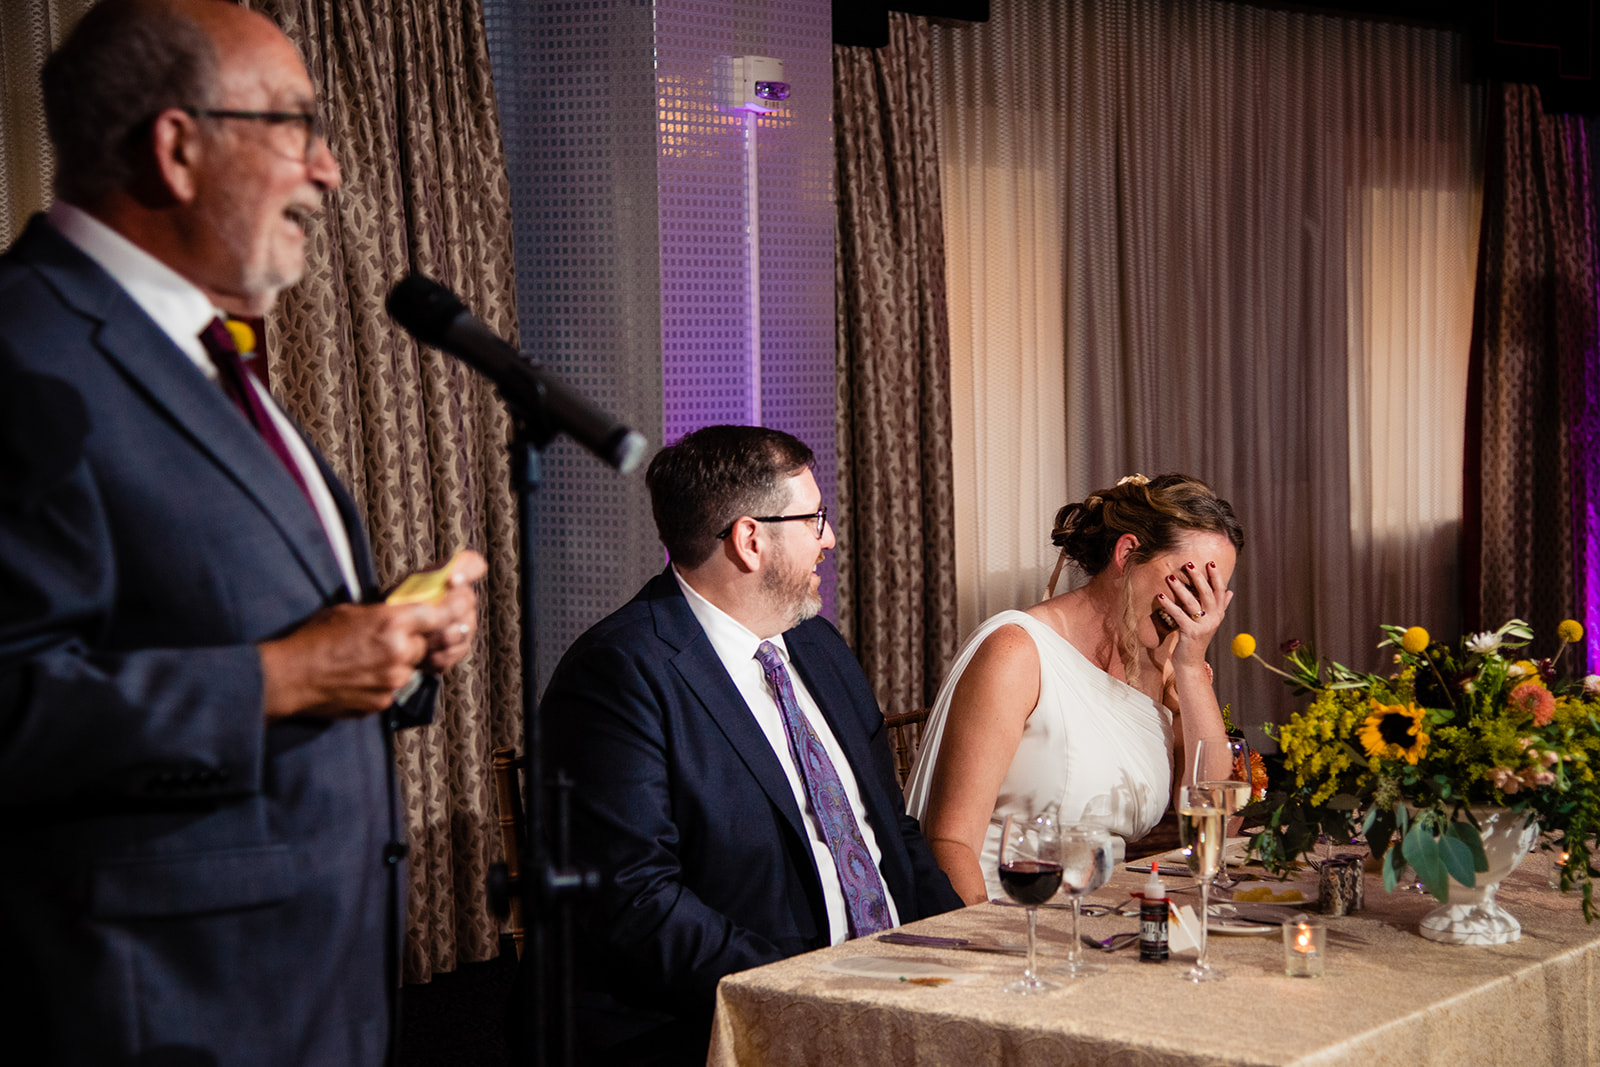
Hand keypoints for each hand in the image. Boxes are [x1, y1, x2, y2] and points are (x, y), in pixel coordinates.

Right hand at [259, 550, 486, 719]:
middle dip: (415, 642)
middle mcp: (399, 652)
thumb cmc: (313, 639)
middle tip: (390, 639)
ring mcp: (393, 680)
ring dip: (397, 663)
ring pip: (410, 668)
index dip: (451, 613)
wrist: (289, 677)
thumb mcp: (350, 612)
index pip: (439, 616)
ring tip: (365, 660)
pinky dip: (383, 682)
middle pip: (426, 645)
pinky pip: (394, 688)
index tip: (459, 611)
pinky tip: (359, 677)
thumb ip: (383, 614)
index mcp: (391, 623)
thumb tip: (403, 614)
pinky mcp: (383, 702)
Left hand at [1157, 559, 1232, 669]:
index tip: (1210, 562)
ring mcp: (1203, 626)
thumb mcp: (1210, 622)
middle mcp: (1213, 619)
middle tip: (1188, 564)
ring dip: (1180, 588)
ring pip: (1192, 603)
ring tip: (1170, 577)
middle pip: (1208, 594)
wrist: (1191, 663)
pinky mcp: (1190, 633)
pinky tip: (1161, 596)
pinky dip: (1169, 605)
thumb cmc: (1197, 639)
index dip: (1216, 577)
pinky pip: (1179, 615)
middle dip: (1199, 578)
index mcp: (1218, 614)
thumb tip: (1230, 591)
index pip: (1220, 592)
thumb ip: (1221, 606)